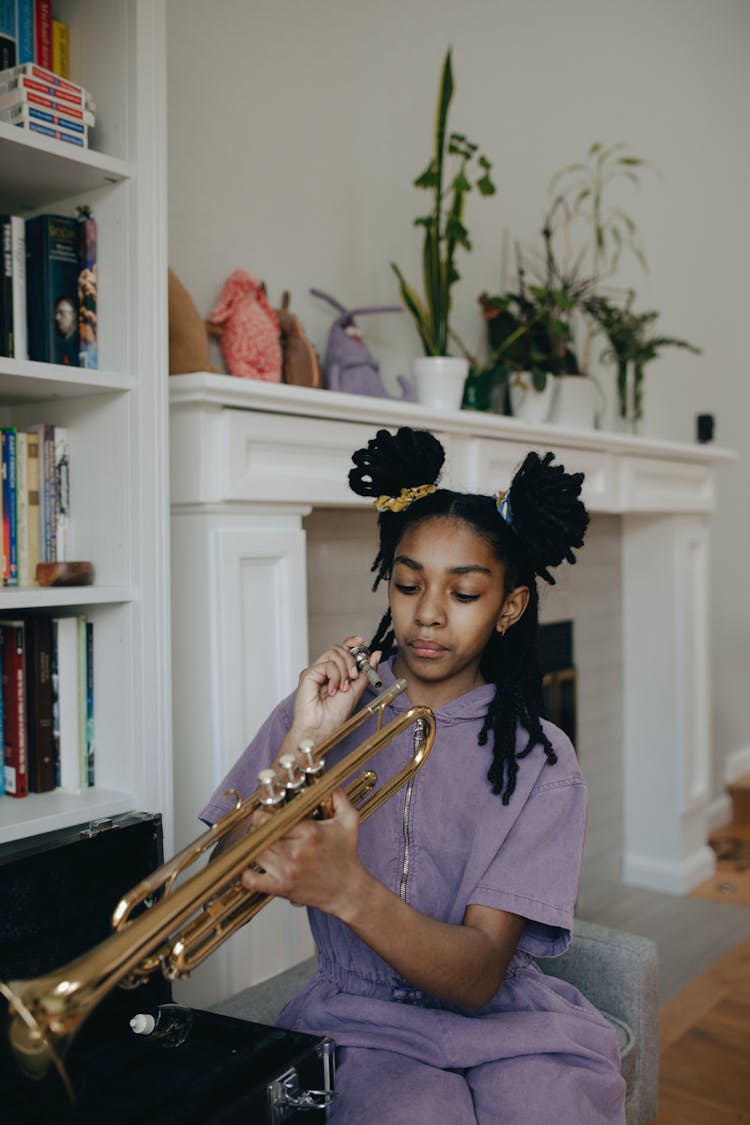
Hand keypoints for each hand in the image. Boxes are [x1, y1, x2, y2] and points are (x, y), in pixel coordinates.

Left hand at [240, 789, 363, 914]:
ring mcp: (287, 871)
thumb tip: (329, 780)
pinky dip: (246, 873)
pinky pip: (252, 881)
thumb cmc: (347, 855)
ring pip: (255, 853)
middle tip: (260, 826)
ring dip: (253, 846)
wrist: (348, 890)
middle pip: (261, 834)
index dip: (263, 814)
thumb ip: (339, 797)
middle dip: (258, 828)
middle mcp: (296, 852)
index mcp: (309, 833)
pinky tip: (251, 866)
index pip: (274, 819)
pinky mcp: (282, 888)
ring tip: (259, 841)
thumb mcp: (349, 821)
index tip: (264, 813)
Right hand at [288, 635, 381, 748]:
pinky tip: (332, 690)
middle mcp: (325, 670)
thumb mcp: (357, 689)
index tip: (362, 642)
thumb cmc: (335, 714)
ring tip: (344, 686)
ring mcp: (316, 671)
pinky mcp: (308, 674)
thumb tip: (376, 654)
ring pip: (334, 652)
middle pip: (339, 648)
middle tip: (354, 676)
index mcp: (336, 673)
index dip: (352, 642)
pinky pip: (327, 664)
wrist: (322, 727)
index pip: (342, 649)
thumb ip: (365, 671)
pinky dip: (335, 677)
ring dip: (345, 669)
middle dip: (351, 659)